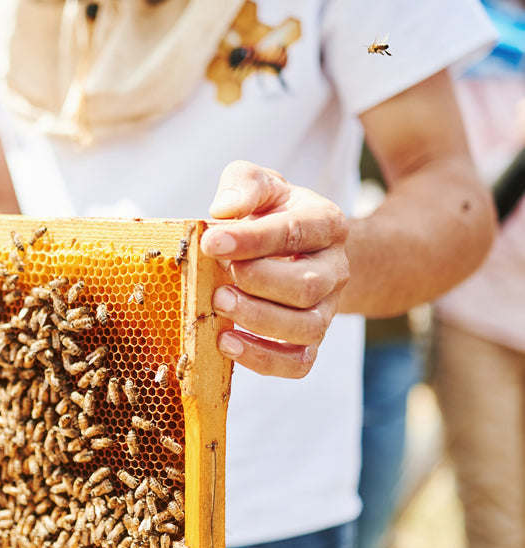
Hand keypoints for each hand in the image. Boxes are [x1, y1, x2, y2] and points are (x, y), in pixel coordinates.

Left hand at [200, 161, 349, 377]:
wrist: (293, 247)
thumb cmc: (269, 212)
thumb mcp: (259, 184)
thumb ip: (244, 185)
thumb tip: (225, 209)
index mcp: (327, 223)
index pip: (295, 232)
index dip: (252, 240)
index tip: (211, 242)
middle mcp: (335, 269)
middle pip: (307, 286)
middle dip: (257, 285)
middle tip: (218, 282)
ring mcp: (326, 309)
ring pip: (306, 327)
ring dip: (258, 322)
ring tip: (219, 309)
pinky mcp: (310, 341)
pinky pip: (298, 363)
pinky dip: (264, 361)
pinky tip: (228, 344)